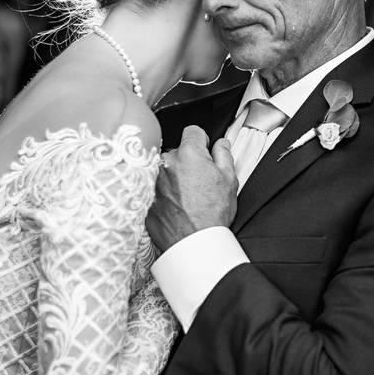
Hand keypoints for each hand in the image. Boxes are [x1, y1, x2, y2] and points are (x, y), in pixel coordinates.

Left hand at [146, 126, 236, 251]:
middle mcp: (166, 162)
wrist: (193, 242)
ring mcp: (153, 178)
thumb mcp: (229, 181)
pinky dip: (163, 192)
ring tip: (186, 196)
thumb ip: (224, 155)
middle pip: (177, 151)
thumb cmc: (211, 215)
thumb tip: (221, 144)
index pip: (192, 131)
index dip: (201, 141)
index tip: (204, 151)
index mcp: (189, 154)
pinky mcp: (144, 195)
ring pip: (164, 169)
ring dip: (173, 176)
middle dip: (187, 161)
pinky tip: (176, 205)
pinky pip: (154, 186)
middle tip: (199, 181)